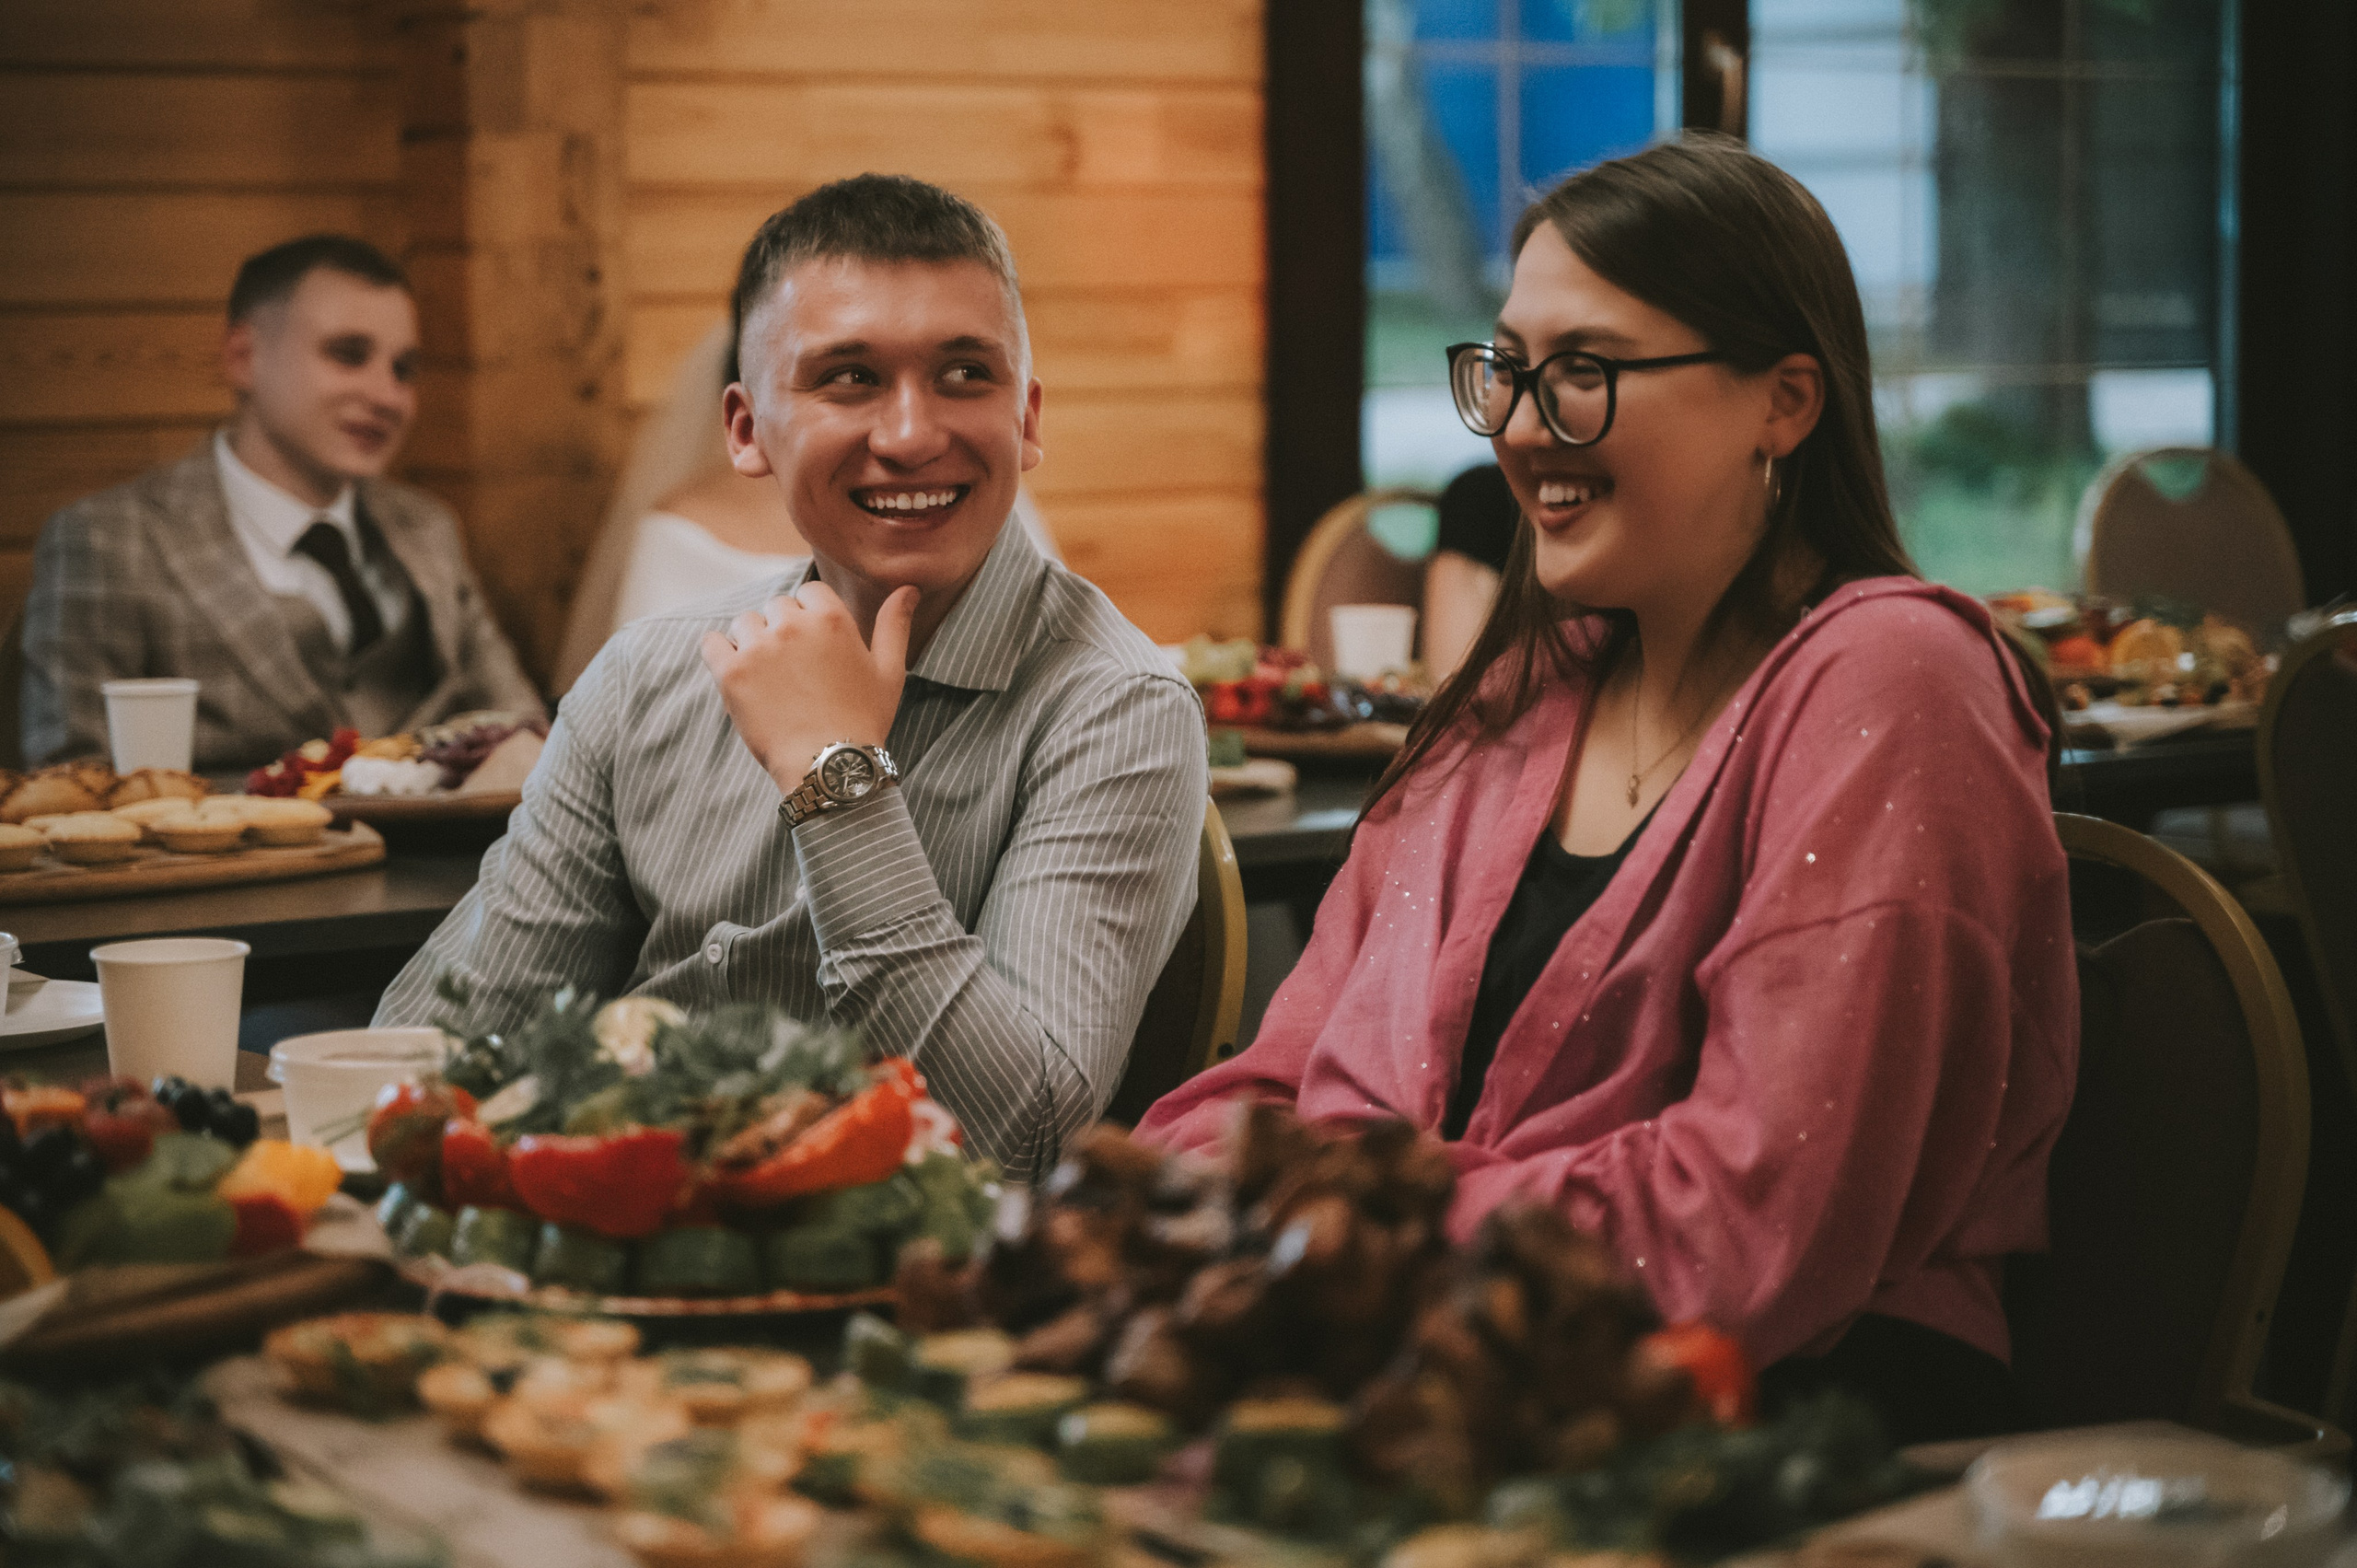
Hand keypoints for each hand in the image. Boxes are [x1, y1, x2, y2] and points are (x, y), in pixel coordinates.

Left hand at [700, 582, 916, 794]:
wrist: (828, 767)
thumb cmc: (863, 720)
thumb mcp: (889, 671)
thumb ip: (894, 624)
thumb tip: (908, 587)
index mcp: (831, 619)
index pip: (810, 593)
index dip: (812, 617)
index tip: (816, 647)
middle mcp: (792, 626)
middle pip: (777, 606)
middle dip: (783, 630)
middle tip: (795, 670)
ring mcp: (758, 648)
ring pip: (745, 623)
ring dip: (753, 641)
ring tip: (769, 678)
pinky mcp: (731, 673)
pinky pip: (712, 643)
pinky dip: (721, 653)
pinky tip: (738, 674)